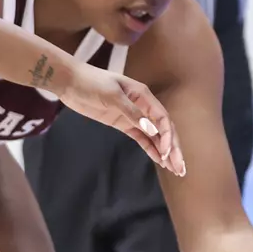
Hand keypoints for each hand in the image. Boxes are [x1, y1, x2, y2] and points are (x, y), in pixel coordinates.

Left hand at [57, 63, 185, 176]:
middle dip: (173, 148)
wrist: (71, 82)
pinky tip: (159, 161)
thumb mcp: (112, 96)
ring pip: (155, 136)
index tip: (166, 152)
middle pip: (164, 129)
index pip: (163, 118)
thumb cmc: (92, 83)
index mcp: (143, 95)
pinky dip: (151, 149)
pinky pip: (142, 139)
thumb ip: (132, 113)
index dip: (167, 136)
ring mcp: (133, 116)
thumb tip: (151, 130)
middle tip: (180, 168)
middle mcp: (142, 106)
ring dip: (165, 152)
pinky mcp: (123, 124)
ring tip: (175, 169)